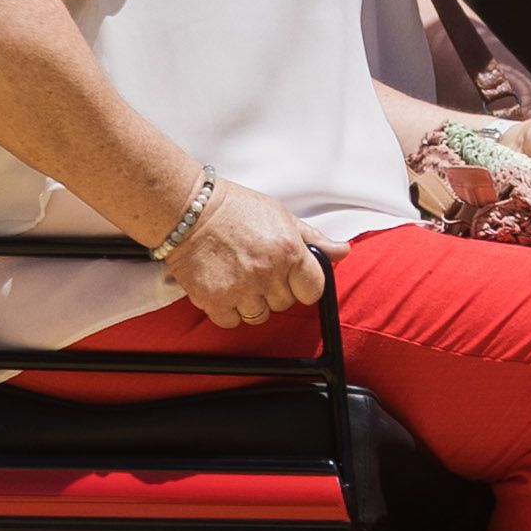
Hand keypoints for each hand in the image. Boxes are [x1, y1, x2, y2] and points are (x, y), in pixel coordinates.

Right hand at [168, 179, 327, 328]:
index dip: (303, 285)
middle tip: (258, 269)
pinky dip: (228, 310)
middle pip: (285, 304)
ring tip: (239, 278)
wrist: (188, 210)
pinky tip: (223, 288)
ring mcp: (240, 288)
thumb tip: (342, 252)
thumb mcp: (281, 216)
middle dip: (274, 291)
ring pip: (259, 316)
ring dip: (252, 303)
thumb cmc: (235, 209)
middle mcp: (267, 272)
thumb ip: (313, 239)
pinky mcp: (214, 299)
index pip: (314, 290)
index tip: (291, 278)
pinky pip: (231, 321)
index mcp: (288, 251)